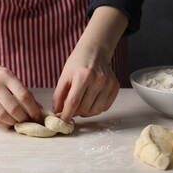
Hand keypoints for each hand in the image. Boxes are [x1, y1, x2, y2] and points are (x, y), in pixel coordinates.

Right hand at [0, 58, 41, 128]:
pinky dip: (3, 124)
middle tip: (29, 121)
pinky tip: (8, 123)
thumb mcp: (9, 76)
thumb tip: (38, 108)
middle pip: (13, 108)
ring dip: (13, 123)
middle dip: (24, 118)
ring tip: (19, 123)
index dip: (33, 109)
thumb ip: (22, 91)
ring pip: (2, 115)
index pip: (24, 95)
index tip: (38, 116)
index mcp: (6, 76)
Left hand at [52, 6, 127, 121]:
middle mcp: (98, 80)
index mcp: (83, 75)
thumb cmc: (77, 63)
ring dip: (85, 113)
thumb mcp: (64, 76)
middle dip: (75, 112)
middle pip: (84, 108)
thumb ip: (59, 95)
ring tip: (80, 105)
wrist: (94, 52)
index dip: (67, 114)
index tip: (62, 121)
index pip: (74, 102)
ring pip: (95, 111)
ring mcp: (109, 84)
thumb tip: (57, 112)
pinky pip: (104, 107)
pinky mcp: (115, 87)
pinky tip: (90, 101)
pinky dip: (95, 108)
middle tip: (70, 108)